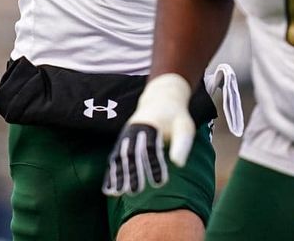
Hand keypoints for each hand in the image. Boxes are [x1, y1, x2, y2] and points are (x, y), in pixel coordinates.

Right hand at [102, 73, 194, 195]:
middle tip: (135, 192)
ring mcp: (126, 136)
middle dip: (132, 172)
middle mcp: (135, 129)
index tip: (160, 184)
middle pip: (132, 153)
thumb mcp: (184, 127)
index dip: (155, 165)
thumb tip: (179, 164)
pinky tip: (109, 190)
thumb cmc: (176, 118)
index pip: (152, 147)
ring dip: (118, 175)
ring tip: (117, 194)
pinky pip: (114, 159)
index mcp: (151, 124)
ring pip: (120, 156)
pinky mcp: (122, 143)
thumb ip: (182, 144)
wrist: (161, 99)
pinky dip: (111, 174)